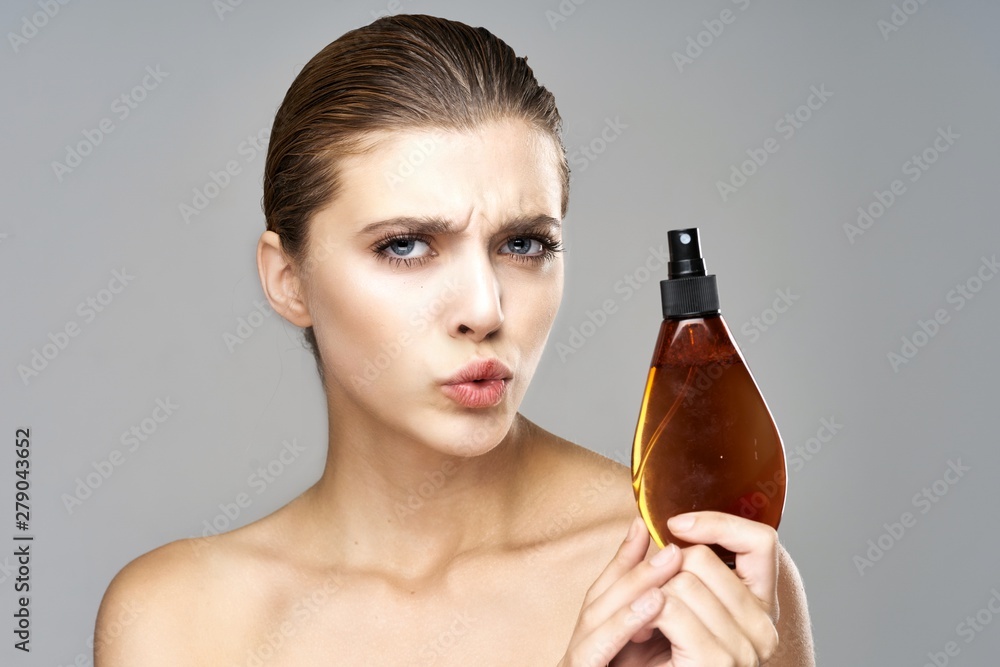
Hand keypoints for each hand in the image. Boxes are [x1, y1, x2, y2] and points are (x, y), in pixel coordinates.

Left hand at [558, 512, 778, 666]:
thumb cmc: (659, 660)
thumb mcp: (665, 606)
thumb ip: (655, 566)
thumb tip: (640, 522)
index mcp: (758, 607)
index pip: (762, 542)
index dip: (718, 524)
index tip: (677, 525)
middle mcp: (762, 627)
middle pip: (702, 558)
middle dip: (663, 573)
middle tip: (651, 601)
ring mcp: (744, 647)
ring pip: (681, 581)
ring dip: (649, 597)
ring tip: (644, 622)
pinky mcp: (717, 660)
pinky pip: (669, 608)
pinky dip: (644, 615)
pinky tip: (642, 633)